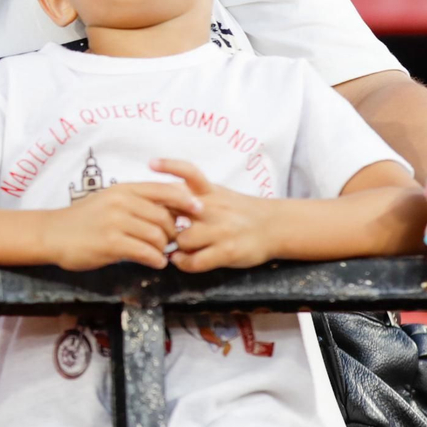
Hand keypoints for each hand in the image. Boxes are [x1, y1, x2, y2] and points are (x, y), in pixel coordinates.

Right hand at [44, 181, 199, 270]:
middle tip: (171, 243)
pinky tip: (154, 262)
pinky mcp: (110, 243)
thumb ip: (136, 202)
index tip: (198, 210)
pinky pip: (146, 252)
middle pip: (165, 217)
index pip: (164, 189)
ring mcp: (115, 222)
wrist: (53, 234)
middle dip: (173, 233)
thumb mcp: (110, 201)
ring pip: (158, 236)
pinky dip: (156, 259)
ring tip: (159, 254)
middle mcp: (121, 202)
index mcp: (123, 189)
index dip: (186, 200)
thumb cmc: (83, 219)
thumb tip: (171, 210)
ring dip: (164, 249)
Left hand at [151, 159, 272, 272]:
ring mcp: (221, 229)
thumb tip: (154, 197)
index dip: (169, 166)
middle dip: (160, 224)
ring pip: (182, 239)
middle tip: (155, 230)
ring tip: (173, 248)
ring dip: (173, 246)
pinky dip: (183, 263)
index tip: (151, 164)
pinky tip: (181, 260)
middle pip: (176, 211)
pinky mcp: (228, 250)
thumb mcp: (216, 194)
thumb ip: (188, 194)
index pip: (189, 172)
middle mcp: (214, 207)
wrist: (275, 225)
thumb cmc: (237, 210)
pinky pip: (195, 260)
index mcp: (209, 191)